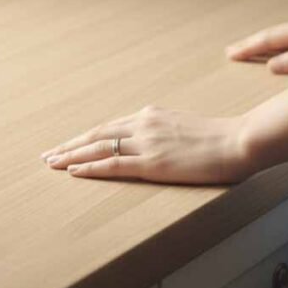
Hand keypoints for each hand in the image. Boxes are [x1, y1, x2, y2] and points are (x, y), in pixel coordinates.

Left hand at [38, 104, 251, 184]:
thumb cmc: (221, 138)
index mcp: (152, 116)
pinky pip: (113, 164)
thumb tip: (157, 144)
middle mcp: (144, 124)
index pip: (110, 126)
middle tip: (48, 155)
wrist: (239, 140)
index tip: (68, 144)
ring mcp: (147, 143)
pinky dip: (90, 167)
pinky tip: (73, 171)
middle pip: (97, 134)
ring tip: (51, 163)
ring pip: (99, 148)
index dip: (86, 137)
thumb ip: (166, 133)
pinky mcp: (153, 162)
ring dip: (71, 156)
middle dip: (70, 145)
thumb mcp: (187, 128)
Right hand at [224, 14, 287, 73]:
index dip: (249, 47)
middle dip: (252, 44)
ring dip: (266, 45)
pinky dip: (280, 47)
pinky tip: (283, 54)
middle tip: (231, 52)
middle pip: (274, 36)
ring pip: (284, 38)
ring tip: (250, 52)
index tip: (230, 54)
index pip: (269, 38)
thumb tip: (271, 65)